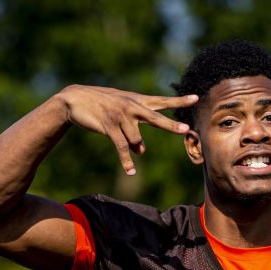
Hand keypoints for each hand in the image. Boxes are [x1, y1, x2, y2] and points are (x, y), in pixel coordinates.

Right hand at [55, 85, 197, 175]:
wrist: (75, 99)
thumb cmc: (102, 106)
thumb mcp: (121, 115)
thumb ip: (135, 131)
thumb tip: (141, 151)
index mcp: (137, 101)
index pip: (162, 101)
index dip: (179, 101)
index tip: (196, 98)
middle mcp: (132, 107)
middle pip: (155, 118)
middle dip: (170, 125)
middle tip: (185, 130)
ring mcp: (120, 116)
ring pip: (136, 139)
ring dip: (133, 146)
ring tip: (125, 145)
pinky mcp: (109, 126)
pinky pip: (122, 147)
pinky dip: (126, 161)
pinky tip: (131, 171)